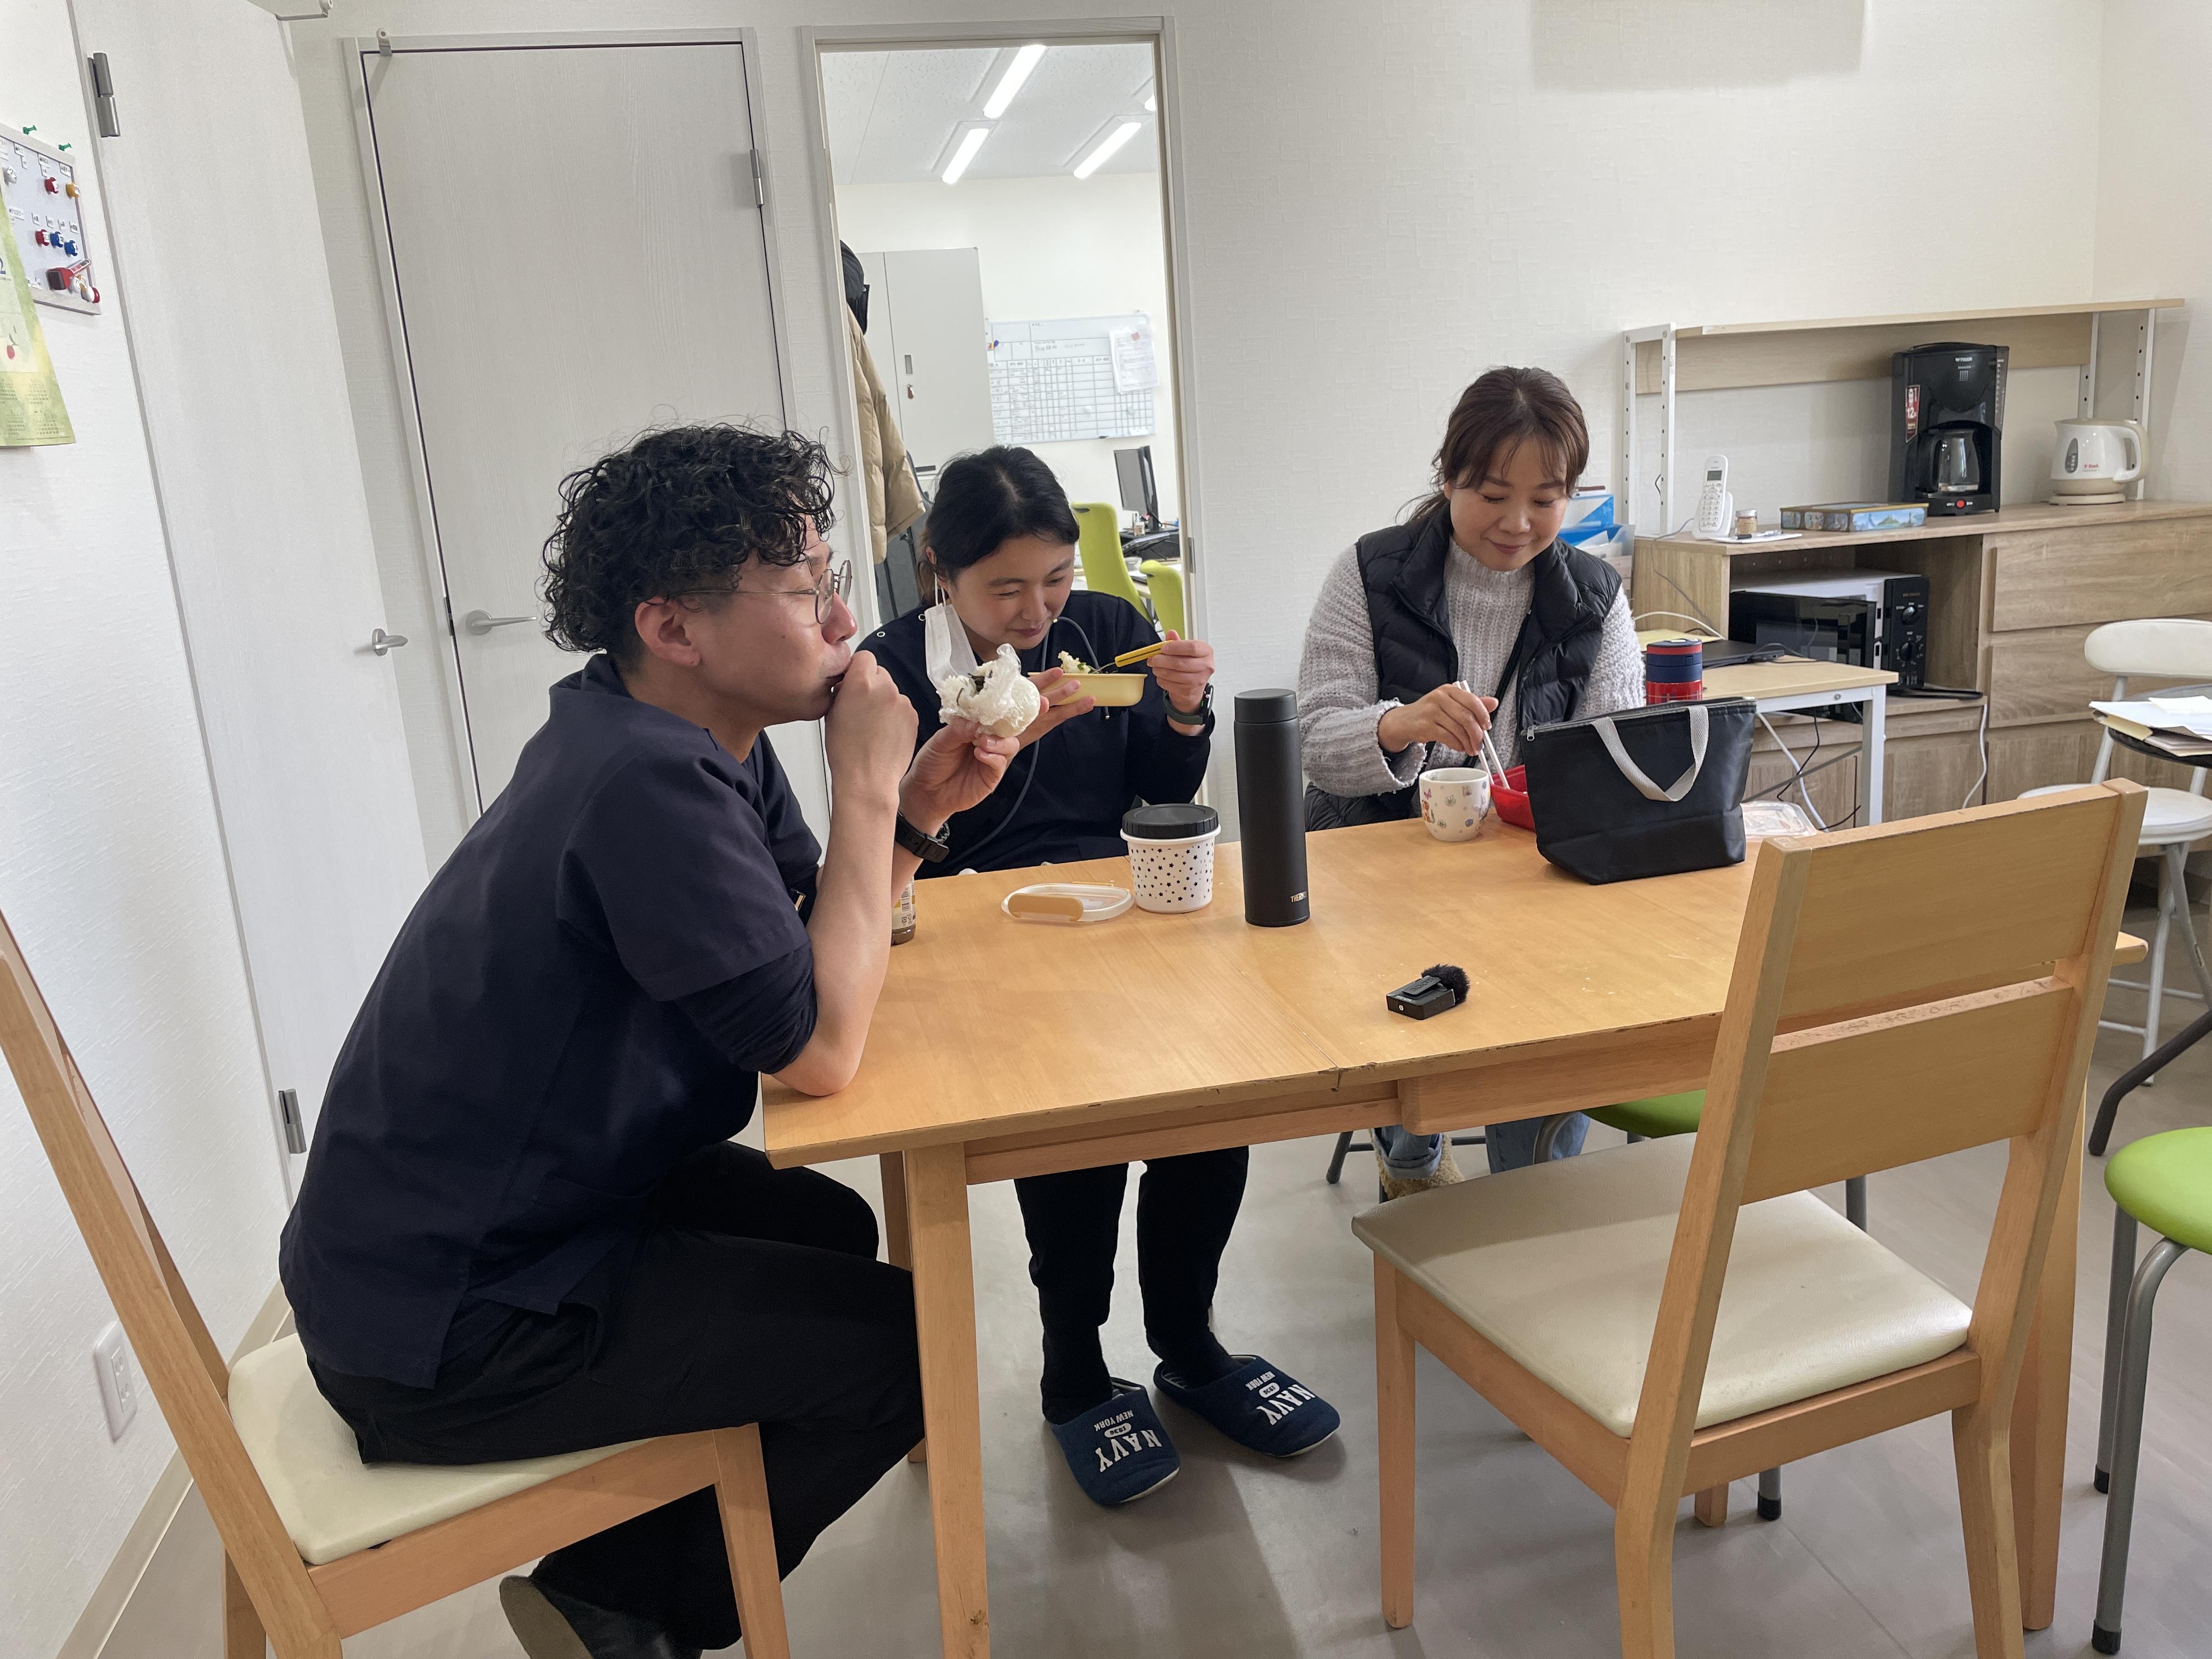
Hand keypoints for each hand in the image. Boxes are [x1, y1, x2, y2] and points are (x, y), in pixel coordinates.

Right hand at [824, 650, 915, 807]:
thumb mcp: (831, 713)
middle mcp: (884, 687)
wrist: (867, 778)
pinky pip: (902, 707)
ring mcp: (901, 701)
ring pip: (891, 690)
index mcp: (860, 682)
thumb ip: (842, 690)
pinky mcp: (913, 715)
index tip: (853, 680)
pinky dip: (895, 715)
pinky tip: (884, 732)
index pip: (863, 656)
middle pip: (879, 672)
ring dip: (884, 700)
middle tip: (861, 707)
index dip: (857, 668)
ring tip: (873, 725)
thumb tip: (848, 682)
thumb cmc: (846, 751)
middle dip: (871, 684)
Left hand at [900, 714, 1019, 829]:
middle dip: (1006, 723)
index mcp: (973, 728)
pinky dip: (994, 757)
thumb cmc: (931, 764)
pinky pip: (1000, 764)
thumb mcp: (940, 742)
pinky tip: (980, 754)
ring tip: (982, 742)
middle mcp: (985, 741)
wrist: (925, 792)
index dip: (1000, 708)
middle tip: (992, 724)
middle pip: (1008, 728)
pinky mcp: (991, 776)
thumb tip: (976, 721)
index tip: (1006, 703)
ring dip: (999, 741)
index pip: (993, 714)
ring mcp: (990, 758)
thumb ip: (958, 729)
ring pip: (1010, 745)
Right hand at [1017, 666, 1095, 748]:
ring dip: (1075, 706)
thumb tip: (1049, 673)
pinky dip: (1074, 711)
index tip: (1058, 672)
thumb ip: (1025, 686)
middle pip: (1047, 700)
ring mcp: (1038, 720)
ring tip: (1089, 699)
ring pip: (1059, 712)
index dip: (1046, 679)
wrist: (1004, 738)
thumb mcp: (1011, 696)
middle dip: (1062, 693)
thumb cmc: (1010, 711)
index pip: (1033, 686)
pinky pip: (1061, 718)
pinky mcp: (1044, 727)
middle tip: (1076, 684)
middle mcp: (1030, 710)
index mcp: (1020, 697)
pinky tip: (1087, 706)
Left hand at [1149, 631, 1212, 720]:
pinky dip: (1162, 679)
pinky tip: (1161, 675)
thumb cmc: (1190, 664)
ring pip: (1174, 675)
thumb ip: (1177, 642)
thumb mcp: (1186, 650)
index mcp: (1206, 652)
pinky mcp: (1189, 691)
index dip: (1175, 647)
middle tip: (1153, 659)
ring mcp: (1199, 680)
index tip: (1163, 648)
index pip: (1192, 648)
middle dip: (1162, 660)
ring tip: (1155, 666)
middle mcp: (1206, 666)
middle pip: (1180, 662)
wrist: (1194, 685)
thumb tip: (1171, 633)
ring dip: (1159, 670)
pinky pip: (1170, 684)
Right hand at [1376, 683, 1494, 757]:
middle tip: (1480, 743)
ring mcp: (1431, 712)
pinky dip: (1457, 745)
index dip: (1483, 715)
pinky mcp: (1425, 726)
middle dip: (1477, 734)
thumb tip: (1494, 702)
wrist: (1404, 721)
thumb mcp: (1451, 704)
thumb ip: (1472, 704)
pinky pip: (1448, 737)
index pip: (1472, 700)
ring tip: (1471, 748)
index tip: (1487, 726)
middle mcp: (1439, 698)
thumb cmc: (1430, 712)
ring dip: (1468, 742)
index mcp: (1448, 690)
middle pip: (1466, 717)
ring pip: (1458, 729)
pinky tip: (1459, 747)